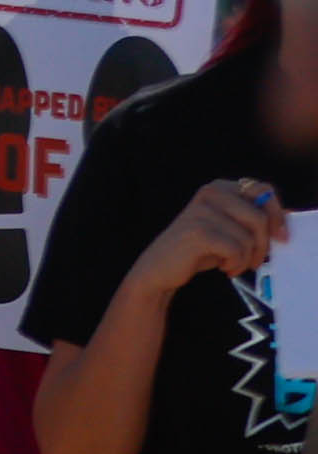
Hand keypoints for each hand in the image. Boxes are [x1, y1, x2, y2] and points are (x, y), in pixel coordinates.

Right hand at [133, 176, 283, 299]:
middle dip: (263, 244)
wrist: (163, 266)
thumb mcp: (230, 228)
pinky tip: (224, 267)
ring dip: (247, 258)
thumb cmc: (202, 248)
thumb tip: (292, 216)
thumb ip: (254, 218)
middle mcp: (210, 192)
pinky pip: (236, 249)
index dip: (277, 214)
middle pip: (260, 217)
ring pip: (249, 237)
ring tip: (234, 263)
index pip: (263, 190)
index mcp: (220, 187)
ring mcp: (201, 210)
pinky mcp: (197, 231)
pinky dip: (235, 264)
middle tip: (254, 259)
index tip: (281, 238)